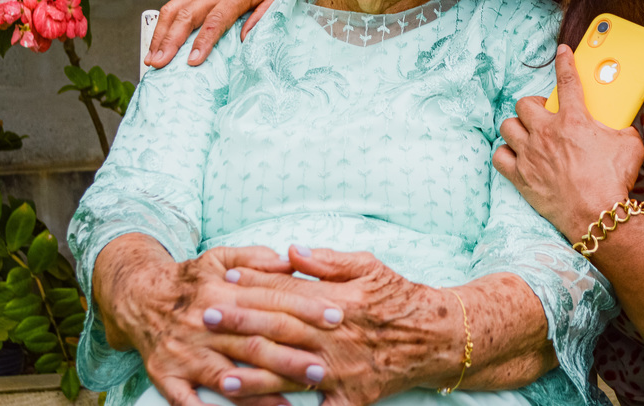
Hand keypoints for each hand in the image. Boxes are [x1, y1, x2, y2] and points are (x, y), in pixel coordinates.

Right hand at [95, 239, 342, 405]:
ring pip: (229, 375)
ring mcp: (185, 353)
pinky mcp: (167, 376)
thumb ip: (256, 258)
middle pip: (254, 343)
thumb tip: (292, 260)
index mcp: (223, 290)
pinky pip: (189, 402)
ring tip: (294, 401)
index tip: (335, 318)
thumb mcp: (220, 257)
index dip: (305, 309)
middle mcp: (205, 322)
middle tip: (323, 369)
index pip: (271, 301)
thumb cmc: (190, 280)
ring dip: (262, 392)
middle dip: (291, 357)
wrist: (138, 297)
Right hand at [145, 0, 310, 68]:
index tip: (192, 60)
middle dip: (170, 40)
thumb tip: (245, 38)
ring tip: (151, 58)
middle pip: (187, 15)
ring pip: (174, 8)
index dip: (203, 40)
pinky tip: (157, 41)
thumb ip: (264, 15)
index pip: (217, 18)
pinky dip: (163, 23)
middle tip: (159, 63)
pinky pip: (175, 4)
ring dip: (160, 33)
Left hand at [200, 246, 459, 405]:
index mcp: (340, 300)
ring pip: (292, 374)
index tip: (225, 277)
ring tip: (221, 376)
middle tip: (207, 316)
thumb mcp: (369, 266)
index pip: (288, 290)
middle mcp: (337, 336)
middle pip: (282, 329)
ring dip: (255, 377)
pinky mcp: (350, 397)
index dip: (255, 283)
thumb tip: (290, 251)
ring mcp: (343, 370)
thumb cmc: (400, 296)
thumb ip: (328, 261)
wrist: (437, 336)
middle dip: (242, 323)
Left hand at [494, 44, 643, 241]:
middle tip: (544, 114)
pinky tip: (516, 157)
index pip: (567, 80)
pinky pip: (499, 156)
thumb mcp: (629, 145)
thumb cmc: (614, 180)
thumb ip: (622, 129)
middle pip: (524, 103)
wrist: (597, 214)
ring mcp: (530, 154)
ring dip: (517, 128)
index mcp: (574, 119)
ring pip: (507, 127)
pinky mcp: (520, 176)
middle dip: (533, 105)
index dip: (565, 62)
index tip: (562, 52)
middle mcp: (546, 132)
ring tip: (528, 135)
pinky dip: (505, 154)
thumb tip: (623, 126)